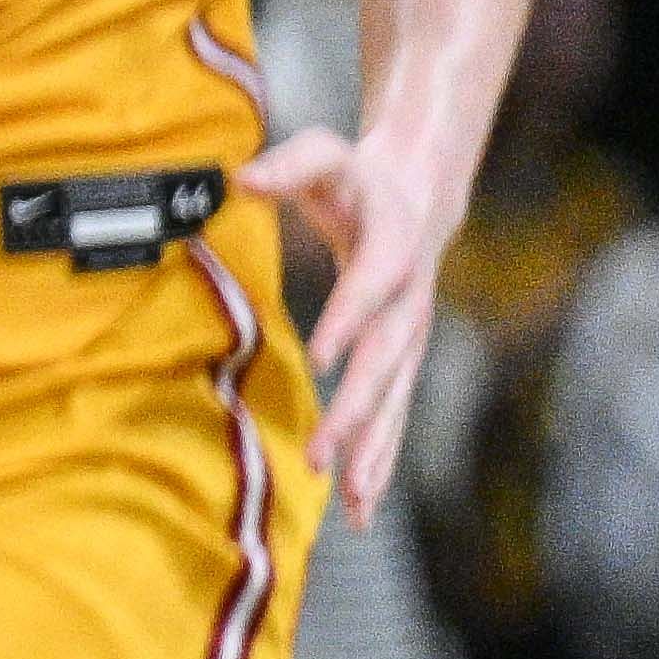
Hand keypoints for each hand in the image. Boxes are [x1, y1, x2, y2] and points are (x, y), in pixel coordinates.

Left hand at [246, 126, 465, 506]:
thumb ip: (289, 164)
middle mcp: (410, 303)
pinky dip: (379, 459)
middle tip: (320, 453)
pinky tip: (361, 504)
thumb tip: (241, 177)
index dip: (350, 318)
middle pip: (384, 363)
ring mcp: (410, 338)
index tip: (323, 355)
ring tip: (350, 498)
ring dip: (372, 451)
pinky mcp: (402, 362)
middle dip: (354, 411)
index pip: (371, 287)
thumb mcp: (326, 154)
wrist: (417, 196)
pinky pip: (393, 417)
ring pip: (394, 402)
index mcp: (392, 249)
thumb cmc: (357, 178)